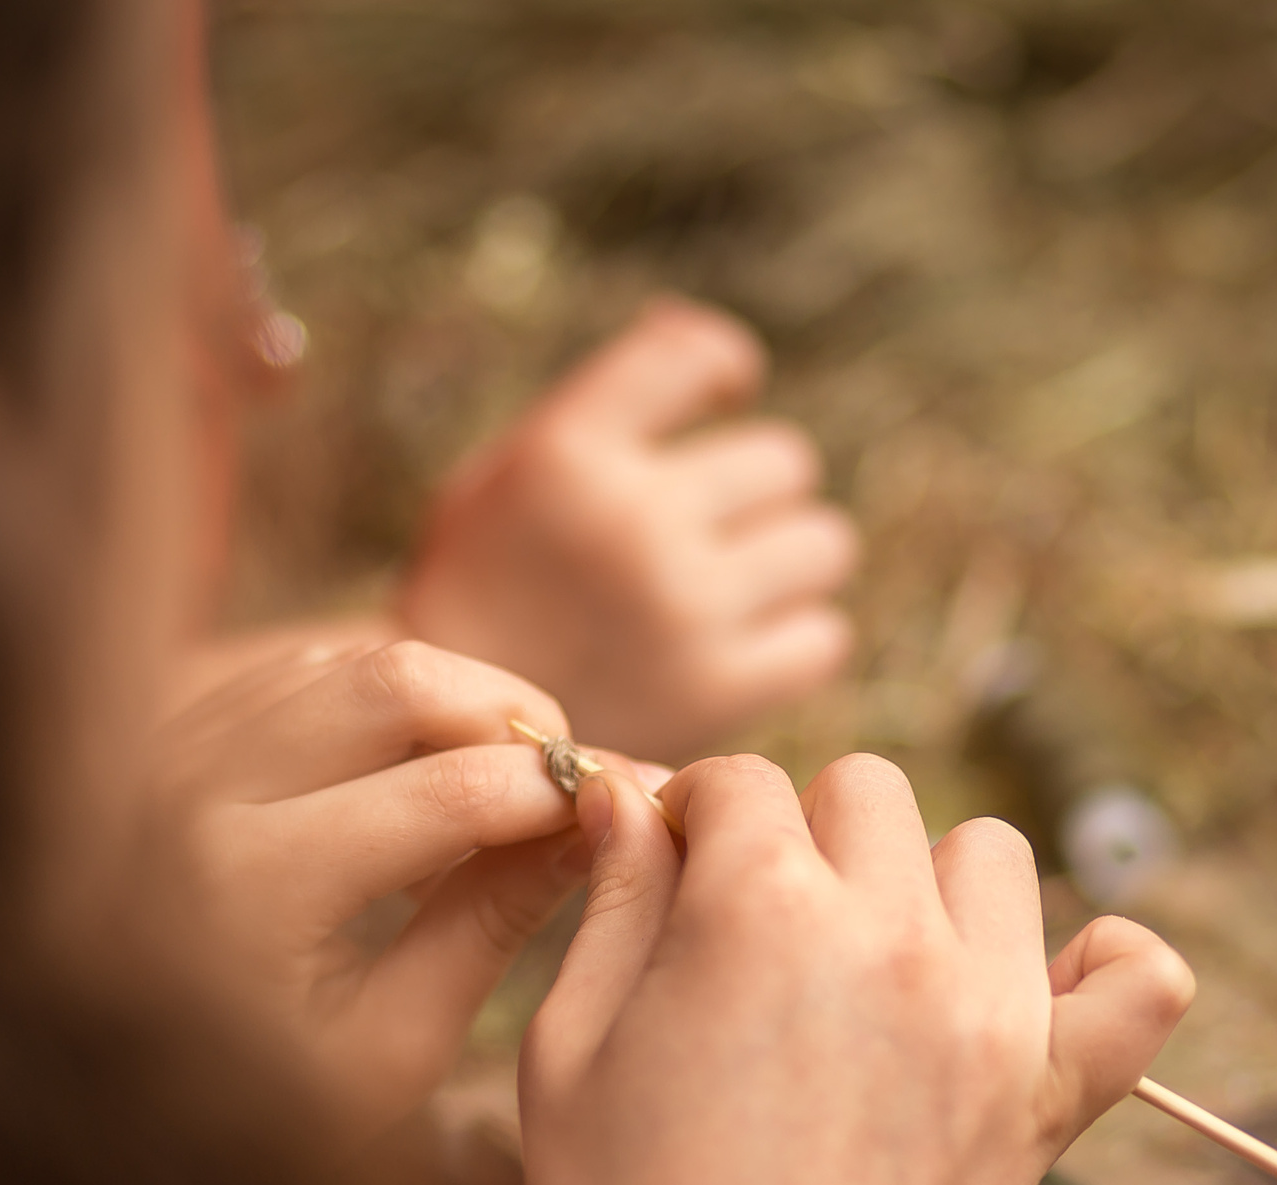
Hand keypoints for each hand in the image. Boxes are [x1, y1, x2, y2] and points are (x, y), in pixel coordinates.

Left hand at [166, 636, 620, 1138]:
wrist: (94, 1101)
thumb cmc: (253, 1099)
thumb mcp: (385, 1049)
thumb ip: (487, 928)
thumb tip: (591, 825)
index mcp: (247, 889)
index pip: (448, 792)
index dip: (558, 787)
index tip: (619, 801)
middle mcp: (184, 792)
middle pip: (392, 680)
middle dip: (507, 710)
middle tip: (557, 770)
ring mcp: (153, 746)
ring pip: (338, 656)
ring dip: (436, 700)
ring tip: (481, 782)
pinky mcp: (144, 728)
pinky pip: (280, 663)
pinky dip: (360, 693)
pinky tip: (393, 767)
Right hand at [399, 300, 857, 760]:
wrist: (451, 742)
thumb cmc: (488, 588)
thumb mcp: (505, 473)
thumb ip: (607, 401)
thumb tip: (721, 349)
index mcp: (566, 452)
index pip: (698, 355)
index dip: (726, 369)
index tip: (721, 395)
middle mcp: (631, 520)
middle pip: (786, 461)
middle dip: (758, 488)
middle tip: (713, 526)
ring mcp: (682, 607)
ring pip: (825, 544)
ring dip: (790, 559)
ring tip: (735, 584)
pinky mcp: (719, 691)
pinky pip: (824, 637)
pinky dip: (797, 638)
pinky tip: (744, 644)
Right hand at [520, 755, 1191, 1184]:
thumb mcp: (567, 1052)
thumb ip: (611, 900)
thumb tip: (625, 791)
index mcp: (755, 905)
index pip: (736, 779)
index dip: (690, 820)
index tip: (674, 878)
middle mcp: (887, 930)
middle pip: (864, 790)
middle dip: (803, 836)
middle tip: (762, 940)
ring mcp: (989, 1003)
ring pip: (987, 852)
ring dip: (927, 885)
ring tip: (873, 972)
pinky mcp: (1054, 1083)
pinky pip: (1141, 971)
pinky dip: (1107, 963)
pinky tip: (1031, 989)